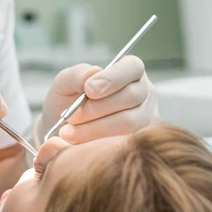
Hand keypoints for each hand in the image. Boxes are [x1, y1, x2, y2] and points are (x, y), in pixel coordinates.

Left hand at [38, 56, 157, 144]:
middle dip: (97, 108)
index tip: (88, 90)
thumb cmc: (69, 101)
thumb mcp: (65, 83)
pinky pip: (125, 143)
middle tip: (71, 116)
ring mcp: (147, 118)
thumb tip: (93, 73)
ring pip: (129, 123)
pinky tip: (79, 144)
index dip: (112, 78)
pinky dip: (98, 143)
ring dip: (95, 128)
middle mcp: (144, 93)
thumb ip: (77, 75)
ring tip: (68, 133)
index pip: (132, 67)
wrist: (64, 130)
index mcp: (129, 71)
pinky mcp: (141, 141)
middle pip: (131, 96)